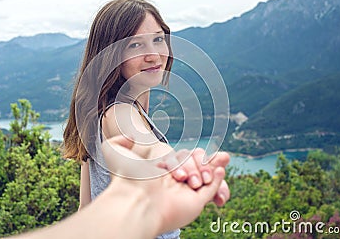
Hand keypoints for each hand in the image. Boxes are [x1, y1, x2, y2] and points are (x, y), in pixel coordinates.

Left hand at [101, 135, 229, 233]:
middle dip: (208, 160)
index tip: (197, 150)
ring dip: (214, 166)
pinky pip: (210, 190)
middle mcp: (173, 184)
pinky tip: (220, 167)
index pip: (181, 161)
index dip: (191, 156)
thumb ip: (121, 139)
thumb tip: (131, 135)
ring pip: (206, 178)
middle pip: (197, 169)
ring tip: (224, 156)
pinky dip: (219, 179)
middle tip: (221, 153)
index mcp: (160, 173)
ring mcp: (184, 194)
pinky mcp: (194, 203)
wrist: (134, 198)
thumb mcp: (115, 151)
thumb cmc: (126, 176)